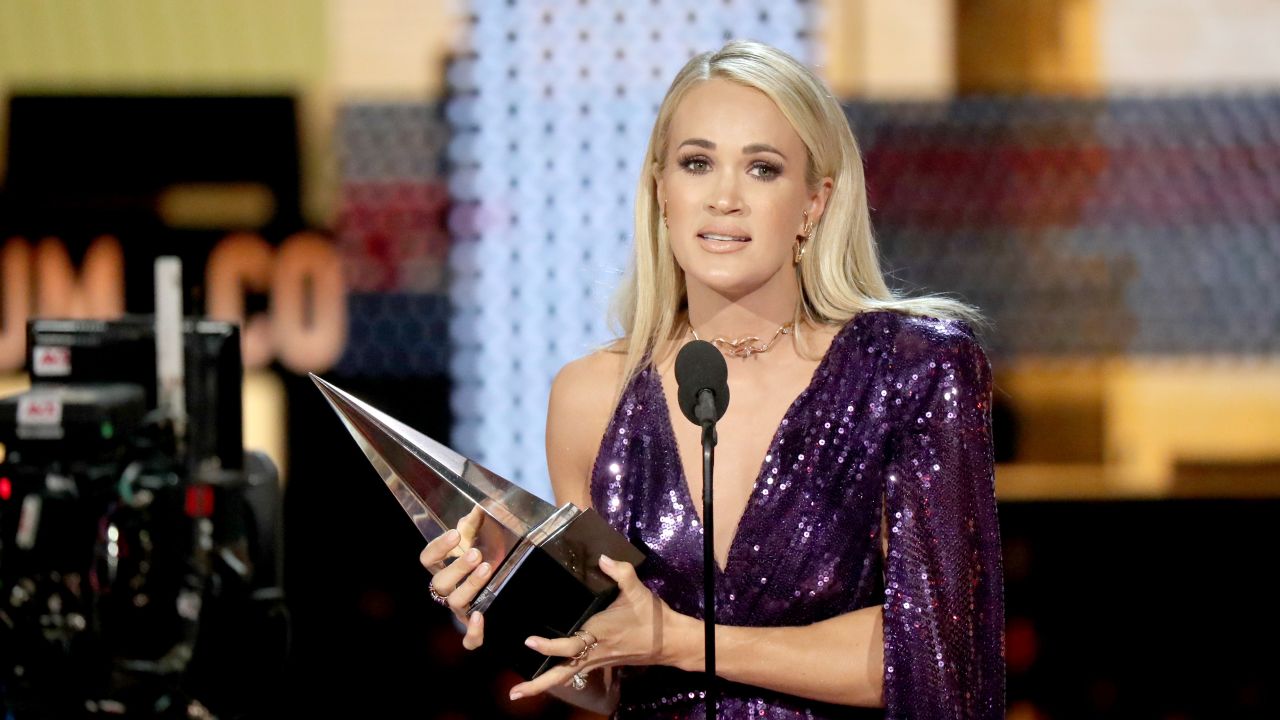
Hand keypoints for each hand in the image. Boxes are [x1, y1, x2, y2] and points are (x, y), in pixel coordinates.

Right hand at [419, 505, 490, 649]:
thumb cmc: (481, 557)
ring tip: (487, 568)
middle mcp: (446, 589)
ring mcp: (459, 609)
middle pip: (440, 583)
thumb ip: (475, 524)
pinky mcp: (473, 627)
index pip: (427, 559)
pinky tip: (481, 617)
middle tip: (476, 554)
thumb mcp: (478, 538)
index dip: (439, 547)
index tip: (456, 535)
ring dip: (469, 586)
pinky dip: (473, 633)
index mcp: (442, 567)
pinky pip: (469, 640)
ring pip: (455, 603)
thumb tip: (479, 508)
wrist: (497, 579)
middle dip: (457, 567)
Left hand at [509, 554, 682, 699]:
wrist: (670, 641)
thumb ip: (620, 572)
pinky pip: (575, 671)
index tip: (529, 642)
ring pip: (566, 675)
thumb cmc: (652, 617)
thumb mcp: (637, 591)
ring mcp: (597, 660)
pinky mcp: (601, 661)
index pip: (569, 645)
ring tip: (521, 691)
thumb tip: (603, 558)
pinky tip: (547, 673)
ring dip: (543, 684)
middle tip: (515, 694)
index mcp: (599, 634)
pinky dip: (559, 674)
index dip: (548, 646)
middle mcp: (594, 651)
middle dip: (538, 684)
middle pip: (562, 673)